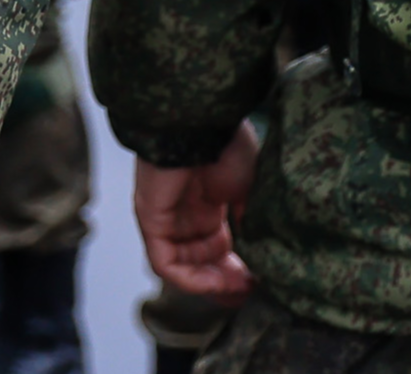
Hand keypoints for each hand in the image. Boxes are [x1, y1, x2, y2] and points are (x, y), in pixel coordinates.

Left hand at [133, 122, 257, 303]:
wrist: (201, 121)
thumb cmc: (226, 142)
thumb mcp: (248, 184)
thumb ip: (250, 216)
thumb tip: (258, 247)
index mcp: (207, 200)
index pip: (217, 245)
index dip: (238, 266)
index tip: (261, 280)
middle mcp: (184, 210)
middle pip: (200, 259)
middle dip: (226, 279)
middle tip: (252, 290)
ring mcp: (165, 215)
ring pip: (183, 265)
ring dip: (212, 283)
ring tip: (240, 288)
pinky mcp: (149, 218)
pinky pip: (164, 262)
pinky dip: (190, 279)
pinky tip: (217, 283)